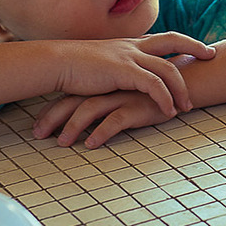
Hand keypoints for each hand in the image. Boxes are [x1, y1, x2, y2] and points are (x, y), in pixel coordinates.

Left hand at [33, 90, 172, 147]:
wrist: (187, 81)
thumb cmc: (158, 89)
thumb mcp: (129, 91)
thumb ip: (110, 98)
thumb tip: (90, 117)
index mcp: (104, 81)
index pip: (70, 94)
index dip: (52, 110)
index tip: (38, 127)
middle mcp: (109, 86)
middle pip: (72, 100)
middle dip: (52, 118)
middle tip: (37, 136)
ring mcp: (122, 95)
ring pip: (89, 109)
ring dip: (72, 127)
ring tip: (62, 144)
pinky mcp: (138, 106)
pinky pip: (115, 120)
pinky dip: (101, 133)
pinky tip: (91, 145)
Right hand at [50, 32, 214, 116]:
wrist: (56, 63)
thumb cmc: (76, 67)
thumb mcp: (104, 63)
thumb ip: (121, 67)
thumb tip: (132, 77)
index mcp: (130, 43)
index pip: (165, 37)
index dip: (185, 40)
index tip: (201, 47)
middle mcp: (133, 46)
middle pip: (173, 40)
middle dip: (195, 46)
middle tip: (212, 56)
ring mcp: (129, 57)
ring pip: (167, 68)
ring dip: (180, 89)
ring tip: (187, 106)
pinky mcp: (122, 71)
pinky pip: (153, 85)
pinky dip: (164, 98)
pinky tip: (168, 111)